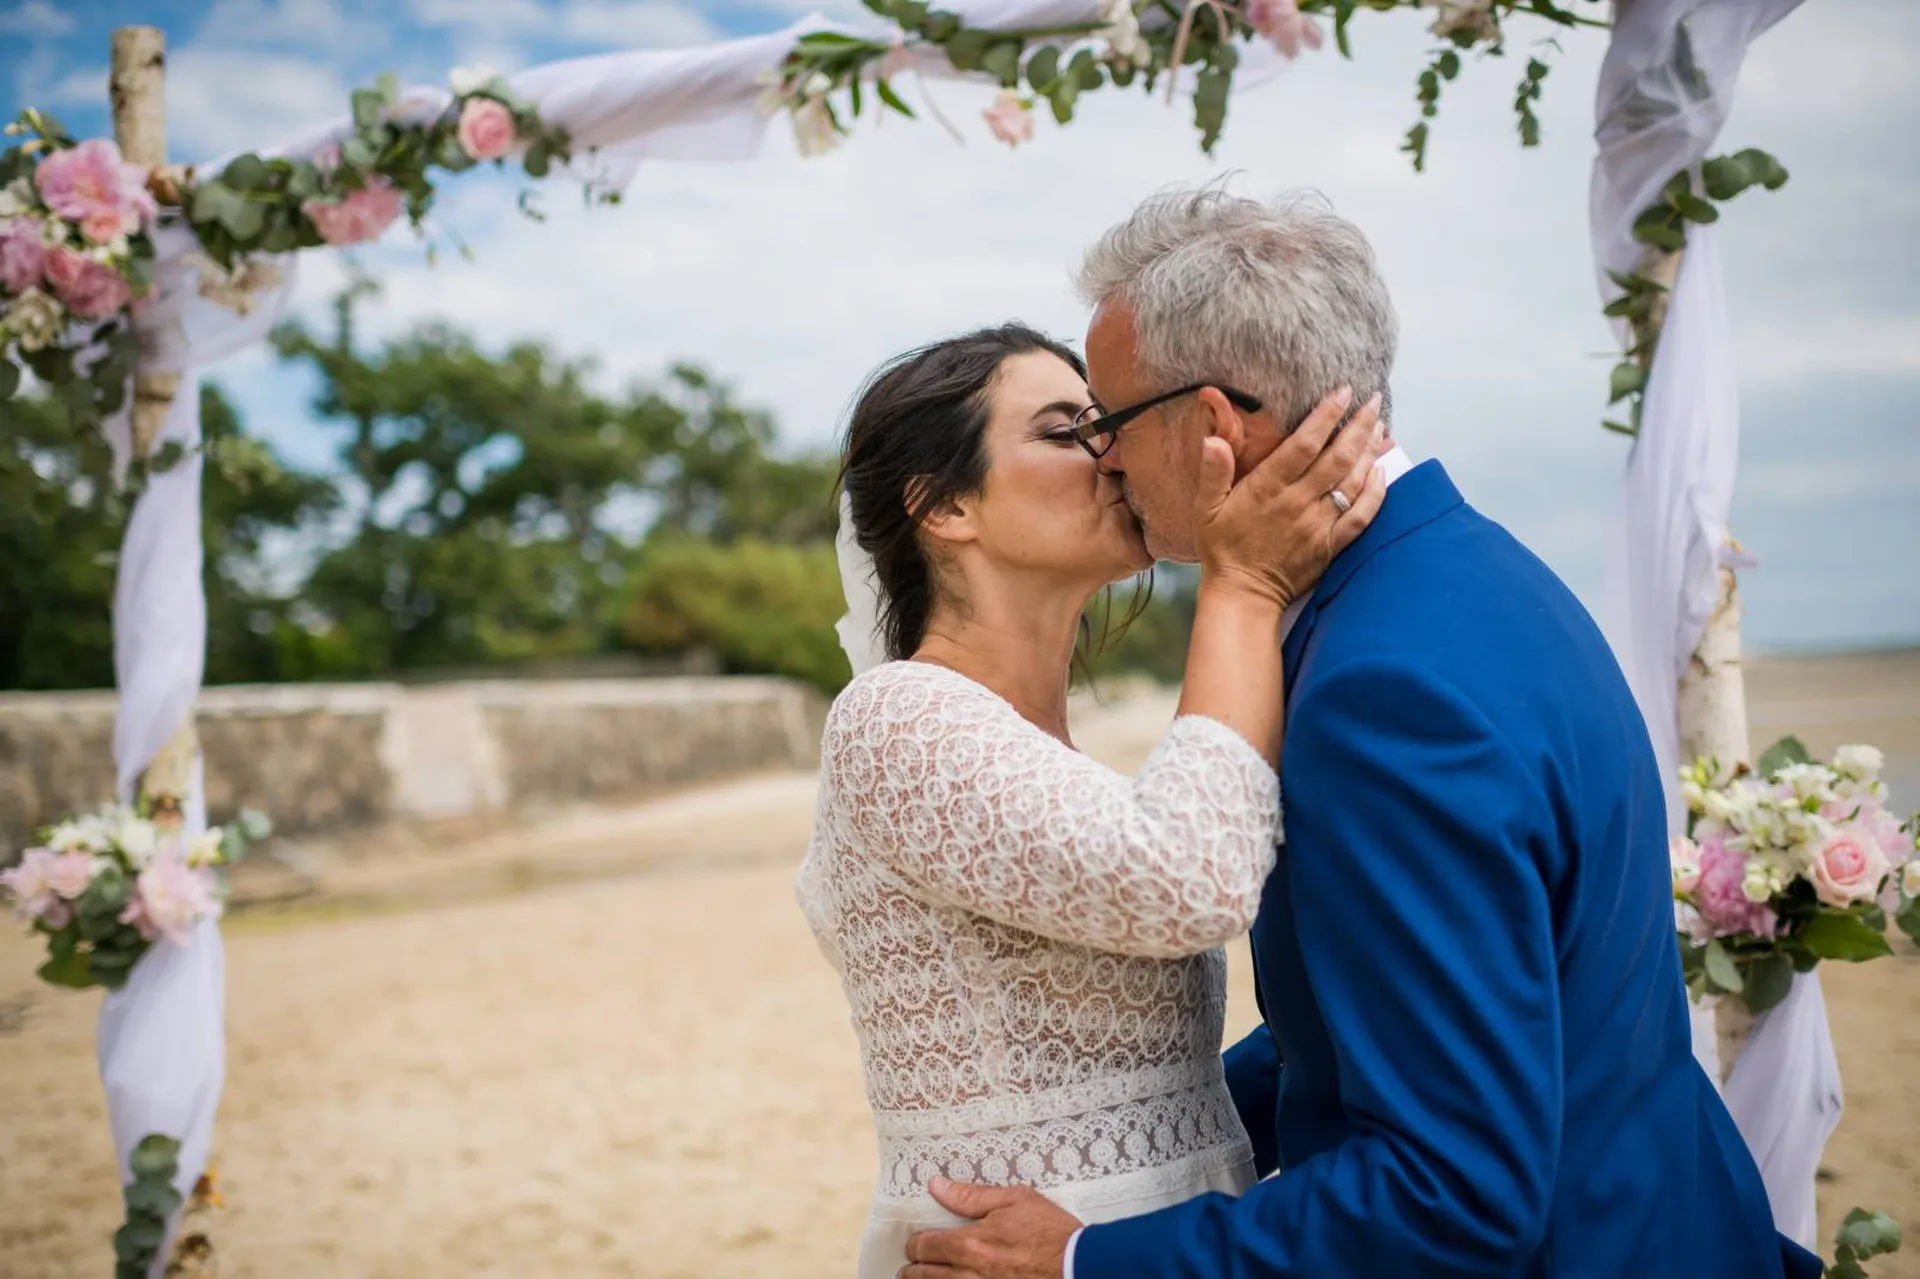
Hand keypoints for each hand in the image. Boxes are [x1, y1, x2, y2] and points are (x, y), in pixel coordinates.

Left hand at [898, 1177, 1081, 1278]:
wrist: (1078, 1265)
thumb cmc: (1050, 1230)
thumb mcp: (1014, 1200)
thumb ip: (971, 1196)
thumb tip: (936, 1185)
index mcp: (969, 1245)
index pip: (924, 1247)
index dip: (914, 1245)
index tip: (916, 1244)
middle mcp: (968, 1275)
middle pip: (922, 1276)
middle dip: (914, 1268)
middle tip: (913, 1265)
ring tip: (922, 1278)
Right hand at [1195, 388, 1387, 610]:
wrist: (1243, 595)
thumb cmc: (1222, 548)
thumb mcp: (1205, 508)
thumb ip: (1213, 472)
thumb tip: (1213, 440)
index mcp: (1267, 489)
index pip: (1304, 444)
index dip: (1327, 415)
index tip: (1343, 392)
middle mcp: (1298, 503)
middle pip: (1338, 457)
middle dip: (1359, 426)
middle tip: (1373, 401)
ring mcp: (1318, 525)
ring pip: (1353, 482)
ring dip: (1370, 452)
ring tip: (1379, 426)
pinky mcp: (1331, 545)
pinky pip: (1361, 516)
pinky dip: (1376, 493)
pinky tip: (1382, 474)